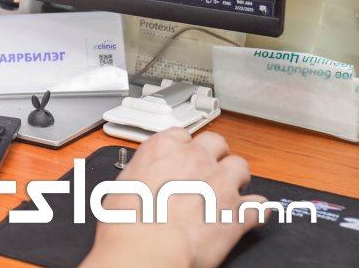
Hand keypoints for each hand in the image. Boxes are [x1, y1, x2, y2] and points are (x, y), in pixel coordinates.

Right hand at [82, 128, 267, 267]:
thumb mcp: (122, 184)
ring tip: (229, 191)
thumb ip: (142, 174)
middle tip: (208, 171)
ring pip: (242, 167)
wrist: (147, 248)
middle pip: (217, 142)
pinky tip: (249, 216)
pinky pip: (259, 206)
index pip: (183, 134)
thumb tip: (141, 181)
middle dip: (215, 155)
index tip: (182, 158)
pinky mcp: (238, 213)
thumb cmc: (127, 221)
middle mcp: (195, 159)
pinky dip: (256, 211)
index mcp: (163, 148)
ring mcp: (220, 184)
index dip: (185, 148)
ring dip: (237, 178)